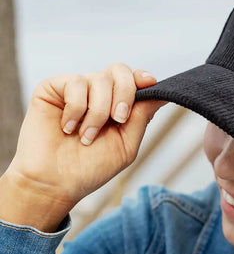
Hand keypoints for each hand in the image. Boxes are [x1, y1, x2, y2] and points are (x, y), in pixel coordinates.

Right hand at [1, 63, 165, 229]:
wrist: (55, 182)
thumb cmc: (90, 168)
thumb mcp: (126, 145)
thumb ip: (141, 117)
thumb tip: (161, 94)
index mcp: (116, 106)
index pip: (133, 80)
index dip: (141, 78)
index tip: (150, 83)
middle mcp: (97, 94)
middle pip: (119, 71)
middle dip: (125, 93)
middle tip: (118, 119)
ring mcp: (76, 90)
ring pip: (99, 79)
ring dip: (98, 112)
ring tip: (87, 136)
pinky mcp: (53, 88)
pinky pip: (75, 83)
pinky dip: (76, 109)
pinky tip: (68, 128)